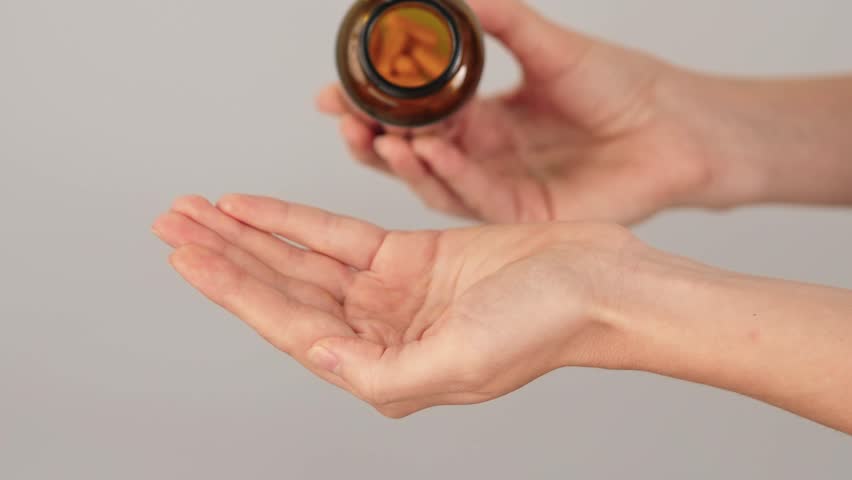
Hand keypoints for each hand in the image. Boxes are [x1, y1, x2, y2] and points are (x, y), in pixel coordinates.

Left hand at [152, 194, 638, 416]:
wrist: (597, 282)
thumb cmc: (545, 328)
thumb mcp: (462, 364)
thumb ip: (382, 372)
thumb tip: (316, 354)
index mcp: (382, 369)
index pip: (289, 326)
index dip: (233, 290)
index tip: (186, 257)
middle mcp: (377, 332)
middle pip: (282, 290)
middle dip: (225, 258)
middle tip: (172, 225)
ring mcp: (390, 293)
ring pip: (301, 260)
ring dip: (249, 235)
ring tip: (198, 211)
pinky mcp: (409, 256)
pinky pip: (337, 233)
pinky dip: (293, 219)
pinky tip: (253, 206)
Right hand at [318, 0, 717, 223]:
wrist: (674, 126)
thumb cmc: (620, 87)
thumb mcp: (550, 46)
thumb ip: (503, 22)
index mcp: (483, 117)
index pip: (411, 114)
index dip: (371, 104)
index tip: (335, 89)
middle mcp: (483, 155)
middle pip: (409, 154)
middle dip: (371, 139)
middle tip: (344, 119)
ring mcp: (500, 187)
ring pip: (433, 182)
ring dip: (401, 161)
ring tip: (379, 136)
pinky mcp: (523, 214)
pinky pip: (475, 198)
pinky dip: (449, 175)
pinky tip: (429, 151)